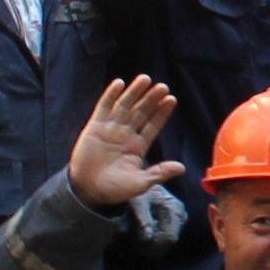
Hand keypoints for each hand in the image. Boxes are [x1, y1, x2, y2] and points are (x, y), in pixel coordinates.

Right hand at [68, 75, 185, 209]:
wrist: (88, 190)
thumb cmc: (115, 188)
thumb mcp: (140, 183)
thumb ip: (159, 173)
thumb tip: (182, 168)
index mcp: (138, 146)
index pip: (153, 125)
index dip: (161, 113)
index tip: (171, 99)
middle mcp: (126, 134)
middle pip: (141, 112)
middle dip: (151, 99)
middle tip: (163, 86)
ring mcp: (110, 129)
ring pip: (125, 106)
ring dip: (134, 92)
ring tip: (145, 79)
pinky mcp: (94, 127)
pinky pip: (103, 108)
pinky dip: (110, 95)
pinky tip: (119, 83)